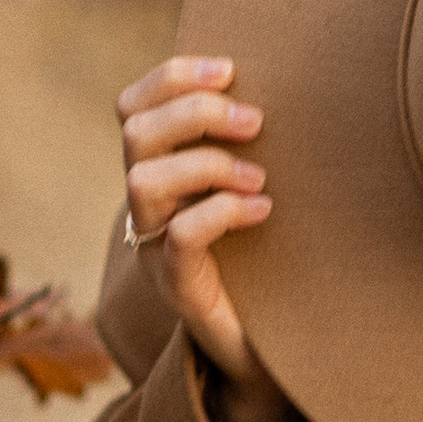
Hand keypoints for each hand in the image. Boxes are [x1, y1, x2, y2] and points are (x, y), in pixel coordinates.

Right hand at [117, 53, 302, 421]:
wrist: (271, 350)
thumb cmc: (272, 259)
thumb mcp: (257, 188)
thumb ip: (253, 144)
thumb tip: (290, 77)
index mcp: (160, 171)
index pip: (132, 107)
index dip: (170, 78)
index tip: (230, 70)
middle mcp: (147, 207)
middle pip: (135, 133)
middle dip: (196, 113)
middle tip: (255, 123)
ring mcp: (155, 248)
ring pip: (143, 180)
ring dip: (207, 164)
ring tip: (259, 177)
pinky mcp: (179, 287)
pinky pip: (180, 236)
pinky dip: (222, 212)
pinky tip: (263, 211)